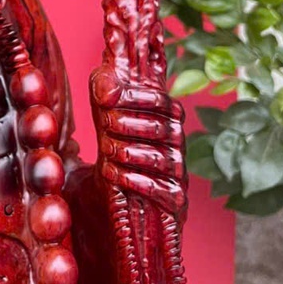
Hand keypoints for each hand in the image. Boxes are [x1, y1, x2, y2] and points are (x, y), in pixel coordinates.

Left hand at [90, 67, 186, 219]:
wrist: (114, 178)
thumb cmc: (113, 132)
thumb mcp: (104, 103)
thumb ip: (105, 86)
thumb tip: (107, 92)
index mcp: (169, 113)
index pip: (161, 101)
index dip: (134, 98)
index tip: (105, 100)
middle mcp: (178, 140)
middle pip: (159, 129)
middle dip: (128, 125)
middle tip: (104, 123)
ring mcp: (178, 169)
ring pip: (159, 158)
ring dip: (128, 152)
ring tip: (106, 148)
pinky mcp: (174, 196)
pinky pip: (161, 189)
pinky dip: (134, 181)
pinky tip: (110, 172)